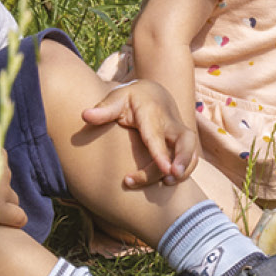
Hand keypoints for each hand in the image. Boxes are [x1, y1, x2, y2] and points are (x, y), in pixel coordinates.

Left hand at [80, 80, 198, 185]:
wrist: (153, 93)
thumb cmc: (130, 99)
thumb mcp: (116, 99)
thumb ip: (103, 109)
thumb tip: (85, 116)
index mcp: (152, 114)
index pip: (157, 136)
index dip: (161, 153)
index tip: (165, 169)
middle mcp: (170, 124)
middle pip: (185, 141)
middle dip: (183, 159)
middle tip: (173, 176)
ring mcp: (179, 133)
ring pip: (190, 152)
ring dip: (184, 169)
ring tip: (168, 183)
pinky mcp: (183, 143)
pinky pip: (190, 157)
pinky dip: (185, 170)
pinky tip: (169, 181)